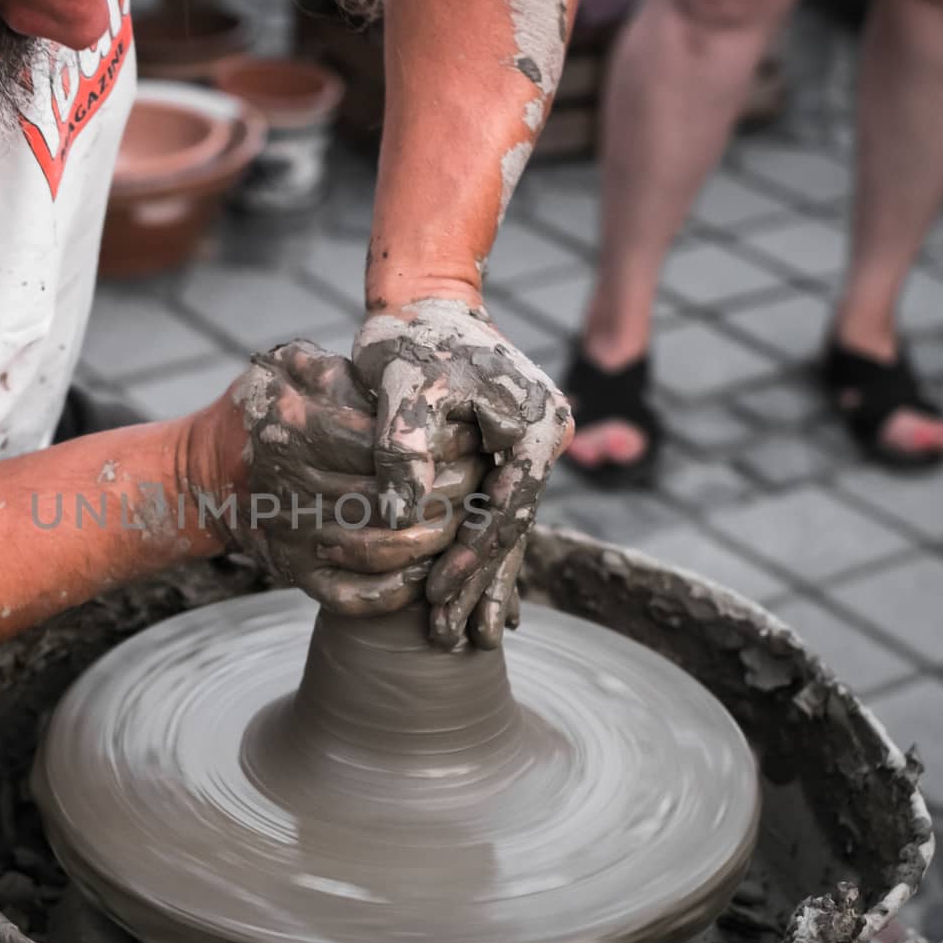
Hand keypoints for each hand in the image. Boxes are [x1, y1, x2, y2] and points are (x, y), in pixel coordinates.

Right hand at [195, 340, 485, 614]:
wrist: (204, 475)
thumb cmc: (261, 409)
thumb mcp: (287, 367)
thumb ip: (334, 367)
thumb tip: (392, 381)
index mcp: (297, 429)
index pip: (384, 446)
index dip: (438, 447)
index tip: (474, 439)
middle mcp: (295, 486)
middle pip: (391, 501)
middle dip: (448, 496)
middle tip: (483, 484)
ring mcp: (295, 535)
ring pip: (380, 551)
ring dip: (432, 544)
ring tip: (465, 523)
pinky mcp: (296, 572)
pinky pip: (351, 596)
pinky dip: (395, 593)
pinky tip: (427, 571)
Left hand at [352, 298, 571, 648]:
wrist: (425, 301)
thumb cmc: (410, 337)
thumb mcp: (401, 382)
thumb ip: (402, 445)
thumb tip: (398, 515)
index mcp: (532, 425)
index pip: (504, 510)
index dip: (470, 558)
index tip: (437, 596)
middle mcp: (543, 439)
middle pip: (512, 528)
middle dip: (481, 586)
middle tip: (455, 641)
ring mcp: (531, 449)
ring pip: (508, 529)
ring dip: (487, 582)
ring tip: (471, 639)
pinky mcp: (510, 455)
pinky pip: (500, 515)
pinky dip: (487, 556)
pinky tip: (486, 603)